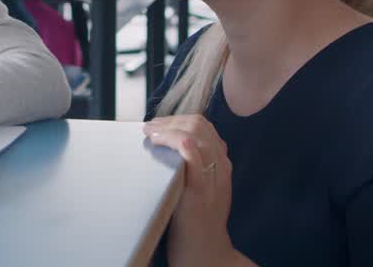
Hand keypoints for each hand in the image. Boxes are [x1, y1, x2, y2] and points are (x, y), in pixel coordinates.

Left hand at [145, 115, 241, 266]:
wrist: (207, 253)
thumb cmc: (198, 221)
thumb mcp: (204, 188)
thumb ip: (196, 166)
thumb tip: (170, 143)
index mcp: (222, 164)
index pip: (204, 126)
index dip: (178, 119)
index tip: (158, 124)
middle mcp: (221, 167)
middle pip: (200, 126)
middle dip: (171, 121)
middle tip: (149, 127)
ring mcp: (212, 180)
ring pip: (197, 137)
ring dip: (169, 129)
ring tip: (150, 134)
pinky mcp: (200, 194)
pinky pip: (195, 161)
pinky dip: (183, 146)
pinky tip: (170, 142)